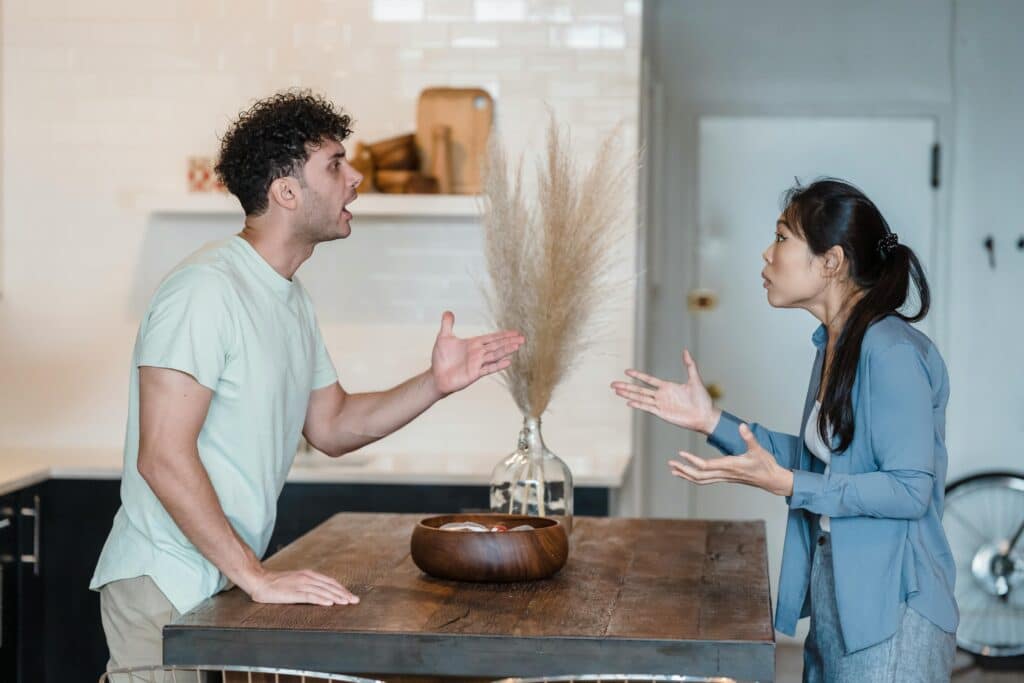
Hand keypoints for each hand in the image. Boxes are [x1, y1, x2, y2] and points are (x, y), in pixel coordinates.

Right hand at [244, 567, 359, 606]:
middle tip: (355, 601)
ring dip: (336, 597)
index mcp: (309, 574)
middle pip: (329, 586)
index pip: (330, 582)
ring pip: (322, 591)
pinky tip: (329, 603)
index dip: (341, 589)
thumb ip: (308, 585)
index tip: (351, 596)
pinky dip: (321, 599)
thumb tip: (321, 593)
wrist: (259, 580)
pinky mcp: (293, 592)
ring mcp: (300, 584)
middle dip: (343, 594)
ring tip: (346, 603)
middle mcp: (307, 578)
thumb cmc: (277, 583)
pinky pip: (310, 596)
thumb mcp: (296, 581)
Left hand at [429, 311, 524, 395]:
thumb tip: (448, 311)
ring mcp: (477, 363)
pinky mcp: (475, 373)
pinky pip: (488, 368)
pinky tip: (508, 362)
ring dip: (506, 350)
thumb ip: (447, 325)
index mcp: (473, 344)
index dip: (503, 335)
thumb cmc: (440, 359)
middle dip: (509, 341)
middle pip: (497, 345)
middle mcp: (478, 353)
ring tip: (518, 346)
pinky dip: (498, 365)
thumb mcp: (443, 338)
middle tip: (522, 338)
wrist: (436, 376)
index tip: (515, 332)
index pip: (491, 338)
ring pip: (495, 355)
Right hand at [611, 349, 720, 434]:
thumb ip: (690, 365)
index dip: (638, 375)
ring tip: (616, 391)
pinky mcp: (662, 413)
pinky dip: (638, 405)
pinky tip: (628, 402)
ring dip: (628, 395)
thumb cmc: (702, 399)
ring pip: (640, 398)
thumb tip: (686, 350)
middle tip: (613, 384)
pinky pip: (647, 408)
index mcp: (667, 387)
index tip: (627, 371)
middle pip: (639, 389)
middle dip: (626, 386)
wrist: (705, 415)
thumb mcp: (695, 379)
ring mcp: (660, 405)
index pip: (648, 380)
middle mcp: (661, 395)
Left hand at [668, 423, 793, 496]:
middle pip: (699, 475)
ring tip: (673, 470)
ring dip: (686, 475)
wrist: (772, 480)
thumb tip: (742, 426)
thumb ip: (749, 437)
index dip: (693, 461)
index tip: (681, 454)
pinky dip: (695, 477)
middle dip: (684, 470)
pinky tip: (687, 474)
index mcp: (730, 466)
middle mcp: (724, 474)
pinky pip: (706, 480)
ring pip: (701, 480)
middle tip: (670, 463)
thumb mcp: (759, 449)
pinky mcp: (725, 478)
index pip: (706, 465)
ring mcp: (724, 478)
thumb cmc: (766, 464)